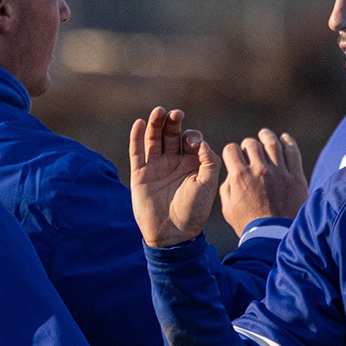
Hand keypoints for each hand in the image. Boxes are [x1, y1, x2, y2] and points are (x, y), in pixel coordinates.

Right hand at [129, 107, 220, 246]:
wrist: (173, 233)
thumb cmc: (194, 210)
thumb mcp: (209, 184)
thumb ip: (208, 160)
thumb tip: (200, 142)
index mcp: (192, 163)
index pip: (191, 140)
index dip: (192, 135)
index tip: (192, 142)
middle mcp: (174, 162)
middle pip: (171, 135)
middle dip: (173, 123)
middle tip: (175, 113)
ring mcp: (156, 167)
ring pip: (154, 140)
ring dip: (156, 124)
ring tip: (158, 112)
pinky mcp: (140, 174)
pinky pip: (137, 152)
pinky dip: (137, 137)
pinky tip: (140, 124)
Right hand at [218, 128, 307, 235]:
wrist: (274, 236)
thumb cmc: (248, 224)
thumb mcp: (228, 208)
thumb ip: (227, 187)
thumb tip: (232, 173)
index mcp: (239, 176)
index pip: (231, 149)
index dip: (231, 151)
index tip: (234, 156)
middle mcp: (259, 170)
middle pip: (252, 144)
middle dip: (248, 145)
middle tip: (250, 149)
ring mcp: (279, 171)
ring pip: (272, 143)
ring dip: (266, 136)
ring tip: (265, 134)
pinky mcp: (295, 176)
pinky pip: (292, 152)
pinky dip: (288, 142)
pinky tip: (284, 138)